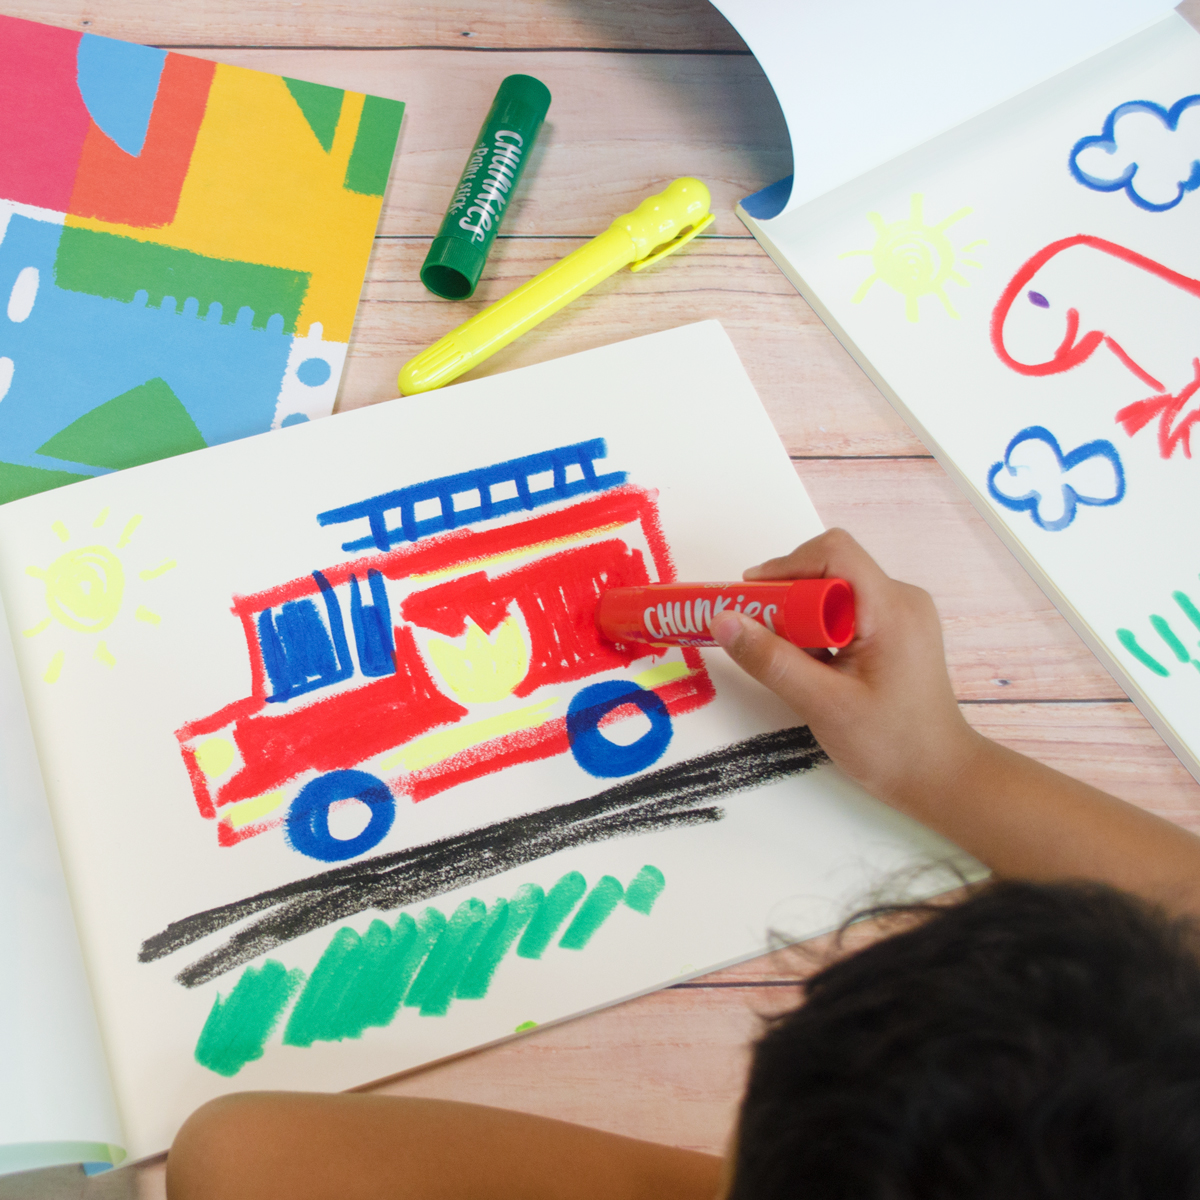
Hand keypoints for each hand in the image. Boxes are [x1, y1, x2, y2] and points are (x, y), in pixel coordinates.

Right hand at [709, 528, 980, 811]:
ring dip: (802, 617)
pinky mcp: (897, 633)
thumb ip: (772, 660)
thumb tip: (723, 619)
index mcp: (891, 608)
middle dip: (788, 597)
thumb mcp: (822, 704)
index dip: (786, 565)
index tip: (751, 598)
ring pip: (837, 592)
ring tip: (786, 657)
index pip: (834, 553)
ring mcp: (903, 616)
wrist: (940, 778)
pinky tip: (812, 666)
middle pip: (832, 570)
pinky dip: (820, 630)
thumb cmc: (890, 745)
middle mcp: (902, 600)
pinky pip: (848, 612)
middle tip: (759, 634)